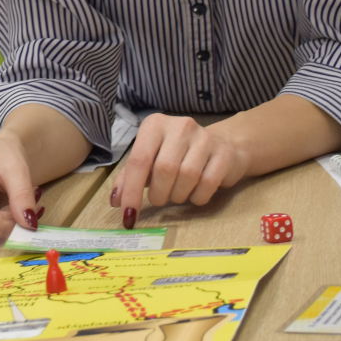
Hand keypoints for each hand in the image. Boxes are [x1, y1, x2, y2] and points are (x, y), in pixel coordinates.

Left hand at [111, 113, 249, 218]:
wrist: (223, 144)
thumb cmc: (178, 154)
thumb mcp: (150, 159)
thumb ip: (130, 177)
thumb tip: (116, 201)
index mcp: (155, 125)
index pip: (139, 160)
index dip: (131, 191)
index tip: (128, 215)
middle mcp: (180, 126)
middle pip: (164, 170)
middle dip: (158, 194)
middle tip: (159, 199)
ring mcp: (204, 138)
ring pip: (186, 177)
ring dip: (178, 196)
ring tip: (177, 193)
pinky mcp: (224, 153)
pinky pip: (207, 184)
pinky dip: (197, 197)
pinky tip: (195, 192)